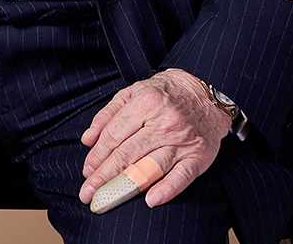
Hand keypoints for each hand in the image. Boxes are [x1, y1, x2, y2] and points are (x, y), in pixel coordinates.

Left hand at [78, 68, 228, 207]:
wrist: (206, 95)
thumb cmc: (164, 94)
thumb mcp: (133, 92)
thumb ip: (108, 115)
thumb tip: (87, 139)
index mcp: (145, 102)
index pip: (114, 135)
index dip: (97, 156)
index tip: (87, 172)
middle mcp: (164, 121)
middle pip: (127, 153)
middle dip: (104, 175)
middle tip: (88, 193)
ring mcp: (182, 140)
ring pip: (150, 166)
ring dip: (127, 186)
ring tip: (109, 199)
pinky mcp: (198, 156)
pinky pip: (181, 176)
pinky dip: (167, 189)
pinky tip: (150, 200)